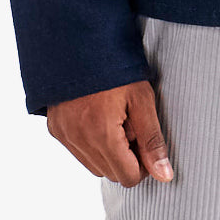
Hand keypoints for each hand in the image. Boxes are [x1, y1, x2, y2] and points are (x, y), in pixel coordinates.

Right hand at [46, 78, 173, 184]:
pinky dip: (92, 144)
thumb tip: (164, 175)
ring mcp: (64, 135)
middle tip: (131, 126)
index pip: (128, 177)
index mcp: (101, 134)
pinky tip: (99, 119)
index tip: (144, 141)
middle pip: (111, 174)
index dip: (143, 165)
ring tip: (115, 120)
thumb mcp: (142, 100)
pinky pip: (79, 152)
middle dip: (126, 158)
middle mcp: (78, 139)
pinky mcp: (56, 129)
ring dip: (109, 153)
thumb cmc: (115, 68)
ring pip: (94, 166)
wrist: (80, 42)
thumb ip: (152, 141)